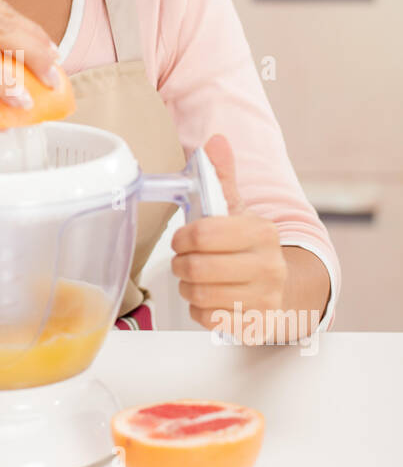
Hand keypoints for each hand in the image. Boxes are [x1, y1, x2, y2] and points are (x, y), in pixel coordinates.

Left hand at [170, 133, 287, 341]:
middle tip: (183, 261)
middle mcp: (268, 266)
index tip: (182, 239)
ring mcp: (264, 299)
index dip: (182, 237)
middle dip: (181, 265)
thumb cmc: (250, 247)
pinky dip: (199, 310)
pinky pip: (207, 319)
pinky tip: (208, 298)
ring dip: (187, 287)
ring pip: (199, 295)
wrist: (286, 289)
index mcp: (262, 232)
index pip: (203, 234)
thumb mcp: (238, 210)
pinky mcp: (255, 325)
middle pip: (197, 268)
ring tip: (195, 280)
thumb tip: (215, 141)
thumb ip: (222, 178)